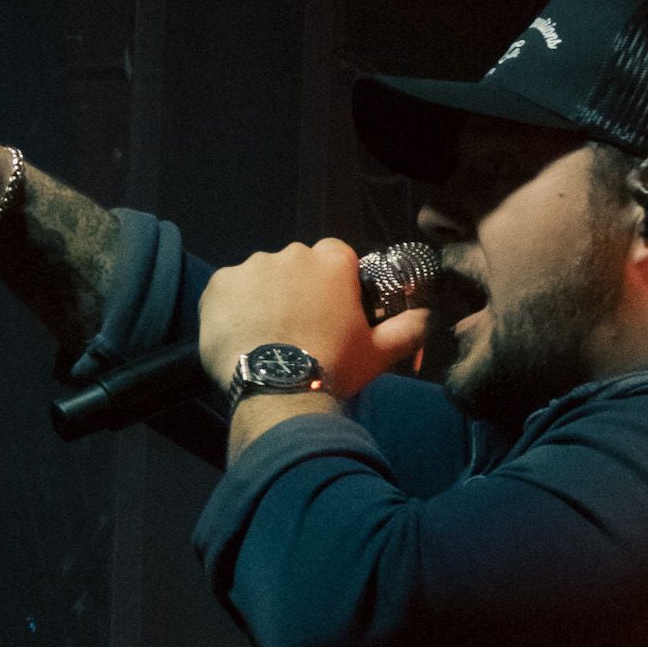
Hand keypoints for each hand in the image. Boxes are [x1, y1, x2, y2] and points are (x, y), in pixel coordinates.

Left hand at [198, 239, 428, 401]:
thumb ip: (409, 328)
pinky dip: (233, 310)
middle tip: (299, 330)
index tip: (330, 311)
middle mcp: (291, 254)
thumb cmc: (332, 368)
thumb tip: (428, 317)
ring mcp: (251, 267)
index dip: (333, 284)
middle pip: (296, 266)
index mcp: (332, 261)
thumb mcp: (379, 352)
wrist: (277, 392)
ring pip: (261, 278)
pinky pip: (228, 292)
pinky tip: (241, 337)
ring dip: (264, 300)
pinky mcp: (218, 285)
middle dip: (298, 291)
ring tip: (267, 339)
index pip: (335, 256)